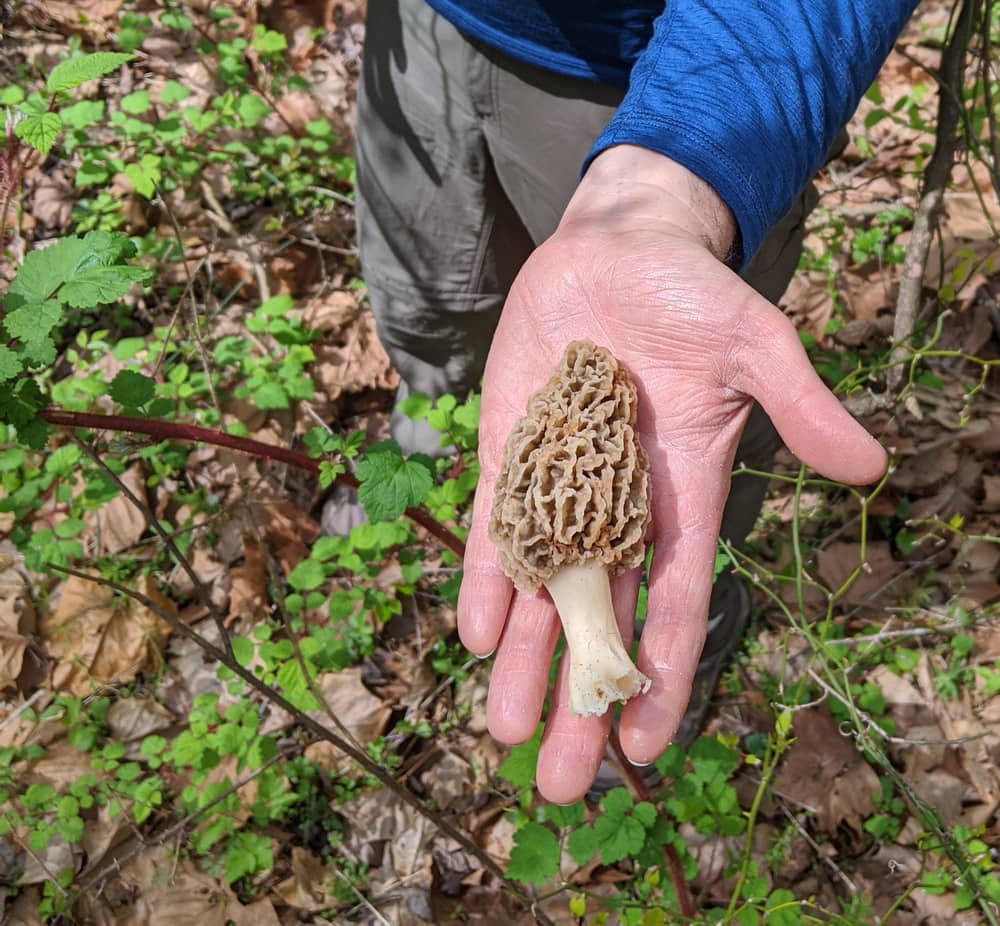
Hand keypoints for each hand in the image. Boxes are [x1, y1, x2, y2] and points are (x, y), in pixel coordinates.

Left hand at [457, 146, 886, 802]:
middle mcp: (619, 506)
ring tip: (505, 733)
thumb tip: (869, 467)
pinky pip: (497, 529)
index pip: (674, 606)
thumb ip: (800, 407)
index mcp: (683, 495)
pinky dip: (488, 580)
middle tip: (558, 784)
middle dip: (579, 698)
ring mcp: (559, 483)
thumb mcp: (755, 346)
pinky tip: (480, 636)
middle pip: (600, 621)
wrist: (618, 250)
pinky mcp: (510, 450)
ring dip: (527, 660)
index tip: (641, 751)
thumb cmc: (694, 295)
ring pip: (543, 590)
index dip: (660, 678)